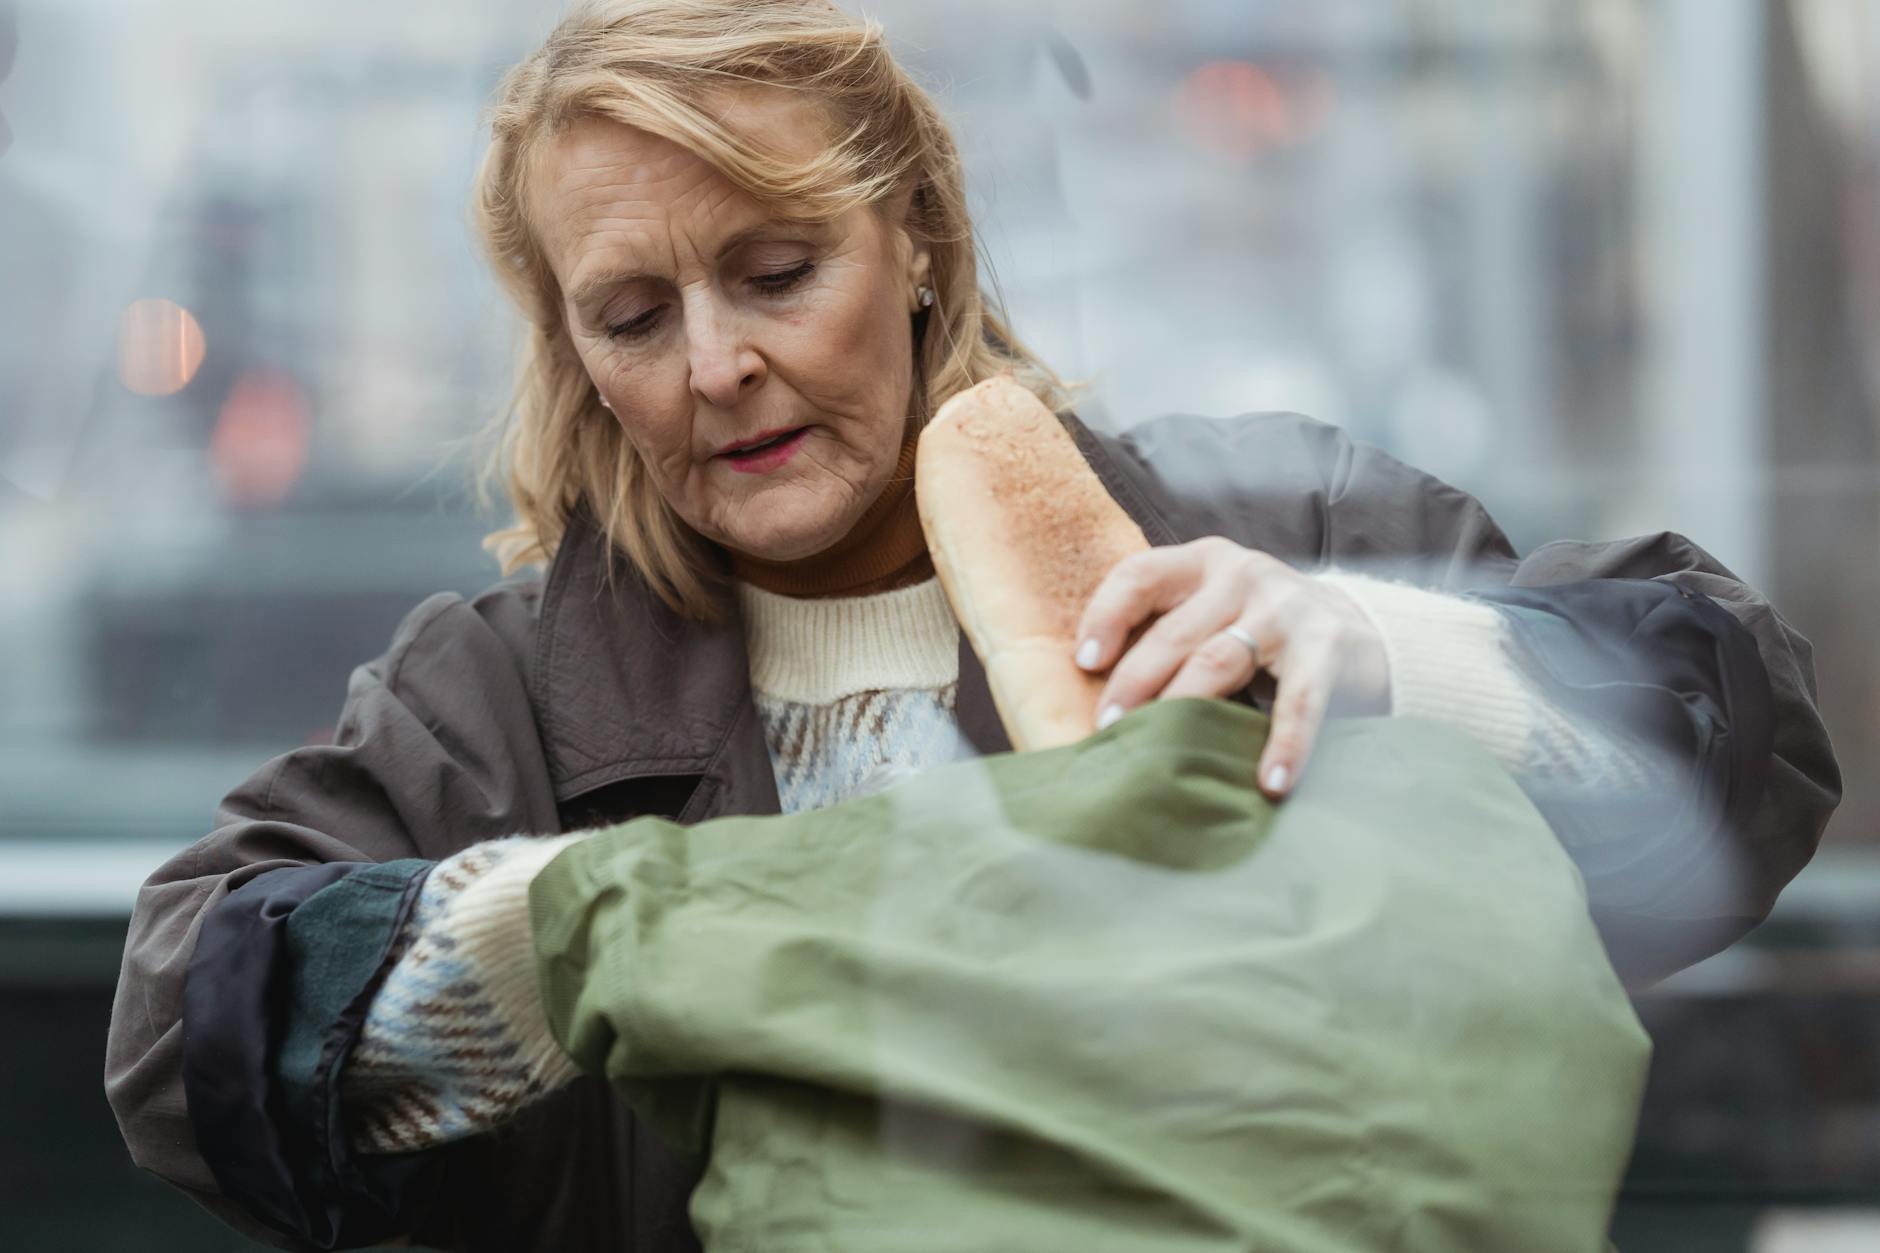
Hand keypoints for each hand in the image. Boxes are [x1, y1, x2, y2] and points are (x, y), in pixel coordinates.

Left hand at [1074, 538, 1389, 798]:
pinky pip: (1298, 702)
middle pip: (1174, 633)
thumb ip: (1166, 631)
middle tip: (1109, 730)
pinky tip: (1269, 783)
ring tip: (1162, 759)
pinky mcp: (1325, 649)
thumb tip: (1091, 697)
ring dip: (1186, 712)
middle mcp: (1242, 575)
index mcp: (1203, 563)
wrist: (1356, 634)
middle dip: (1135, 684)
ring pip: (1220, 661)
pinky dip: (1284, 744)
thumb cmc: (1257, 631)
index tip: (1085, 662)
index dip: (1107, 615)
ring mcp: (1286, 610)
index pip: (1140, 575)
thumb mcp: (1211, 610)